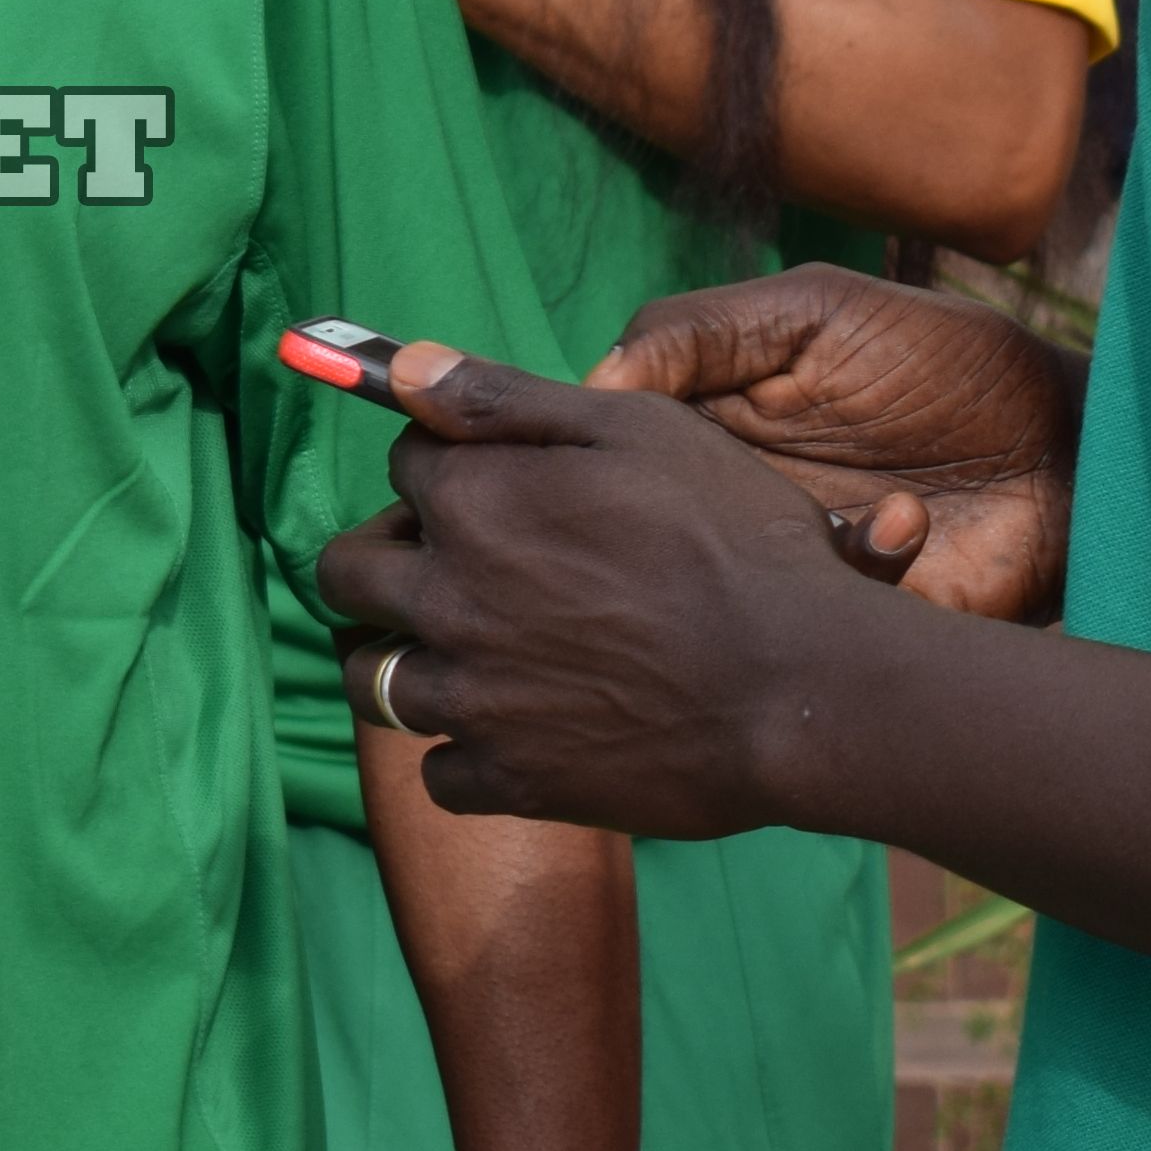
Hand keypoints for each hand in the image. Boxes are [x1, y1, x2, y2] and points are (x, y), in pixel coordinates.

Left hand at [319, 341, 910, 836]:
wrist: (804, 684)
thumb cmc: (735, 542)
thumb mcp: (636, 430)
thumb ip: (505, 398)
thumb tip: (406, 371)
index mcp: (472, 502)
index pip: (404, 464)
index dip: (448, 467)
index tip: (491, 485)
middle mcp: (448, 600)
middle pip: (346, 571)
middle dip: (382, 556)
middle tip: (448, 566)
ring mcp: (473, 698)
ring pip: (370, 677)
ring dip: (399, 655)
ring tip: (459, 650)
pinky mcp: (510, 780)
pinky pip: (437, 772)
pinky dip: (462, 752)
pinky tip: (511, 729)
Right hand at [591, 262, 1077, 623]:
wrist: (1071, 450)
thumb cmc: (951, 364)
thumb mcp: (823, 310)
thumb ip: (707, 327)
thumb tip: (595, 377)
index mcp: (713, 420)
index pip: (614, 434)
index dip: (600, 438)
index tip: (611, 436)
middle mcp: (734, 496)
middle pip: (647, 514)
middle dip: (671, 503)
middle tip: (735, 473)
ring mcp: (786, 559)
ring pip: (719, 570)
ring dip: (776, 530)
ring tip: (864, 494)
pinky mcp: (842, 612)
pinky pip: (809, 610)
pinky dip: (862, 558)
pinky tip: (909, 521)